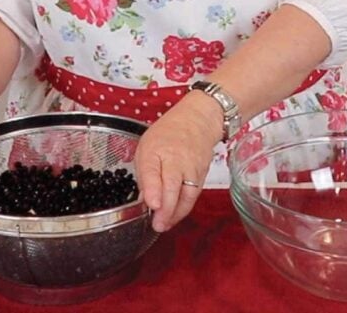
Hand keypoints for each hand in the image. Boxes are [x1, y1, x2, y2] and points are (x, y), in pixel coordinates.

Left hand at [135, 93, 223, 232]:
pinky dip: (184, 208)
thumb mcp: (146, 148)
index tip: (152, 204)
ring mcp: (191, 167)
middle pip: (172, 185)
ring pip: (186, 194)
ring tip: (164, 225)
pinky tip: (174, 217)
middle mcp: (175, 158)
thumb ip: (144, 173)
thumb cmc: (168, 135)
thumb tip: (145, 199)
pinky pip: (193, 195)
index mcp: (155, 149)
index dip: (153, 189)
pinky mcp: (202, 175)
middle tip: (157, 224)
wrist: (198, 120)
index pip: (152, 170)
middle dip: (166, 208)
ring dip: (176, 213)